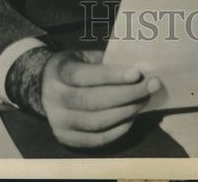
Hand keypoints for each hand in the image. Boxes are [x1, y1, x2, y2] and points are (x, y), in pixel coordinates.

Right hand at [40, 49, 159, 147]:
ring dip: (126, 112)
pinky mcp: (67, 139)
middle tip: (151, 86)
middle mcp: (55, 99)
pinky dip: (118, 130)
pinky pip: (97, 139)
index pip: (85, 75)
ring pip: (97, 122)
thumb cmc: (75, 67)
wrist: (46, 86)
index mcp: (59, 72)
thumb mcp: (85, 56)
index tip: (137, 72)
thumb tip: (139, 70)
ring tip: (144, 100)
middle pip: (93, 101)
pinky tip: (132, 117)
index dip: (112, 75)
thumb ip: (107, 61)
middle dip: (127, 94)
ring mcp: (59, 122)